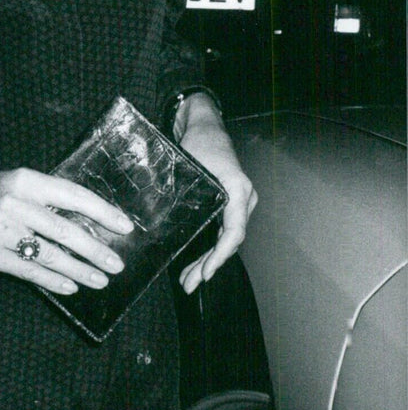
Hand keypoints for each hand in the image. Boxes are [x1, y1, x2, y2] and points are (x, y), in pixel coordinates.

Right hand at [0, 167, 133, 295]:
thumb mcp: (19, 182)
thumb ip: (48, 197)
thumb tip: (91, 219)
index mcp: (26, 180)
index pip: (72, 195)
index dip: (101, 211)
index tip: (124, 226)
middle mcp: (15, 203)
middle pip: (64, 230)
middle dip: (94, 249)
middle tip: (116, 264)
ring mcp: (0, 229)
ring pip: (49, 254)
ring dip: (78, 270)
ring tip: (99, 280)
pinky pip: (28, 271)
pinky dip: (52, 280)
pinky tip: (70, 287)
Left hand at [174, 94, 257, 294]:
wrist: (207, 125)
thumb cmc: (200, 141)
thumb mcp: (191, 163)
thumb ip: (186, 189)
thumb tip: (163, 219)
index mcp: (238, 189)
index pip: (234, 230)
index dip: (220, 254)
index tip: (206, 272)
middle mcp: (244, 198)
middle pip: (229, 239)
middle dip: (209, 265)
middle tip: (189, 284)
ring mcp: (240, 202)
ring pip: (226, 238)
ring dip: (208, 259)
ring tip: (189, 281)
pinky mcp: (231, 204)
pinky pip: (223, 230)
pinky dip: (210, 247)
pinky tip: (196, 263)